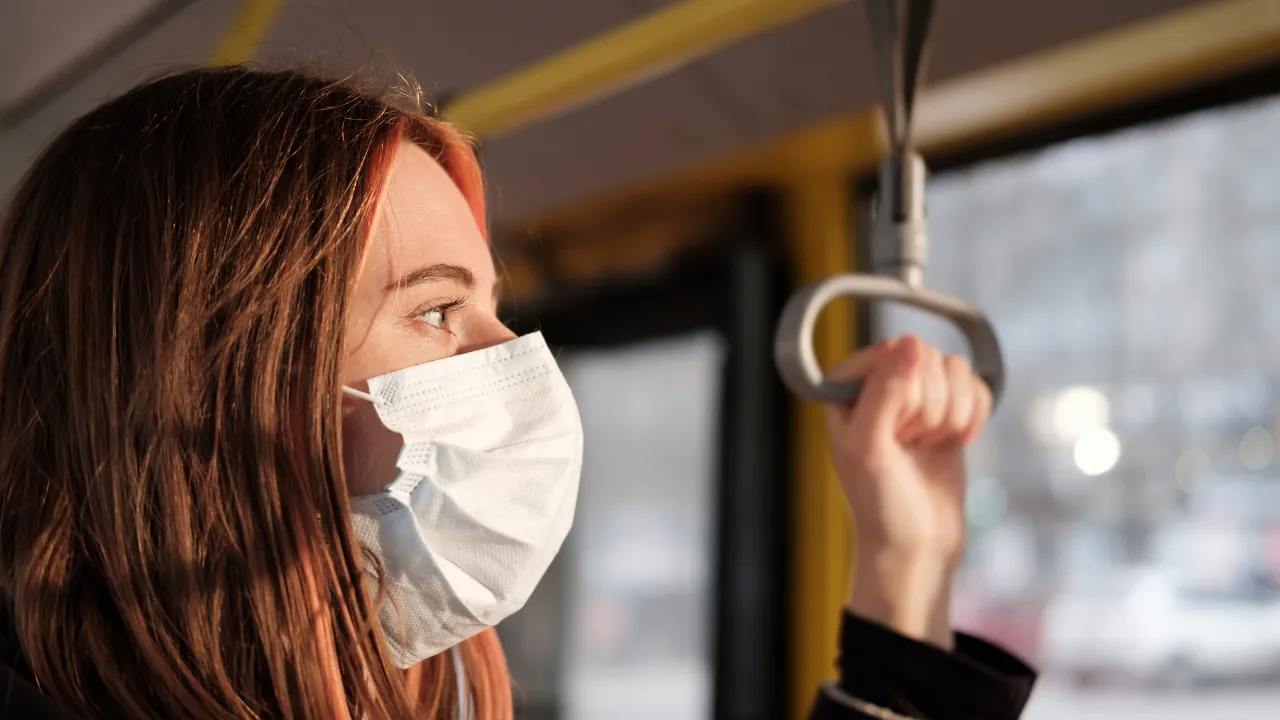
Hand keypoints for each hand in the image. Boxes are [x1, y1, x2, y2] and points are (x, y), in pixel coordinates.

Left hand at [824, 335, 991, 648]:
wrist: (916, 546)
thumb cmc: (880, 503)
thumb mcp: (868, 447)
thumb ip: (885, 391)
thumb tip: (912, 342)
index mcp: (845, 386)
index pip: (891, 351)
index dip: (901, 391)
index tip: (891, 432)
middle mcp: (879, 383)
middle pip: (926, 357)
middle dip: (927, 407)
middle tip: (908, 445)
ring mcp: (917, 395)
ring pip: (954, 369)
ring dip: (951, 414)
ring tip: (926, 447)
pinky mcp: (950, 409)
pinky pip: (976, 385)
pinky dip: (974, 415)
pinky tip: (957, 442)